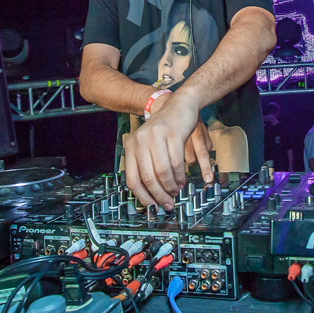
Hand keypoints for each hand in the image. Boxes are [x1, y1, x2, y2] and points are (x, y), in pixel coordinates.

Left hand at [123, 91, 211, 209]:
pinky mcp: (173, 135)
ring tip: (176, 191)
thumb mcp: (148, 145)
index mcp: (131, 146)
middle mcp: (141, 141)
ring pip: (162, 172)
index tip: (152, 206)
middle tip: (167, 204)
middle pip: (148, 178)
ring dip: (171, 186)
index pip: (132, 179)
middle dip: (159, 195)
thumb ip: (145, 165)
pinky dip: (180, 176)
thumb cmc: (164, 129)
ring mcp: (156, 137)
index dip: (142, 196)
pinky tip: (182, 180)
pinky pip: (176, 162)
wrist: (179, 106)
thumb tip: (149, 193)